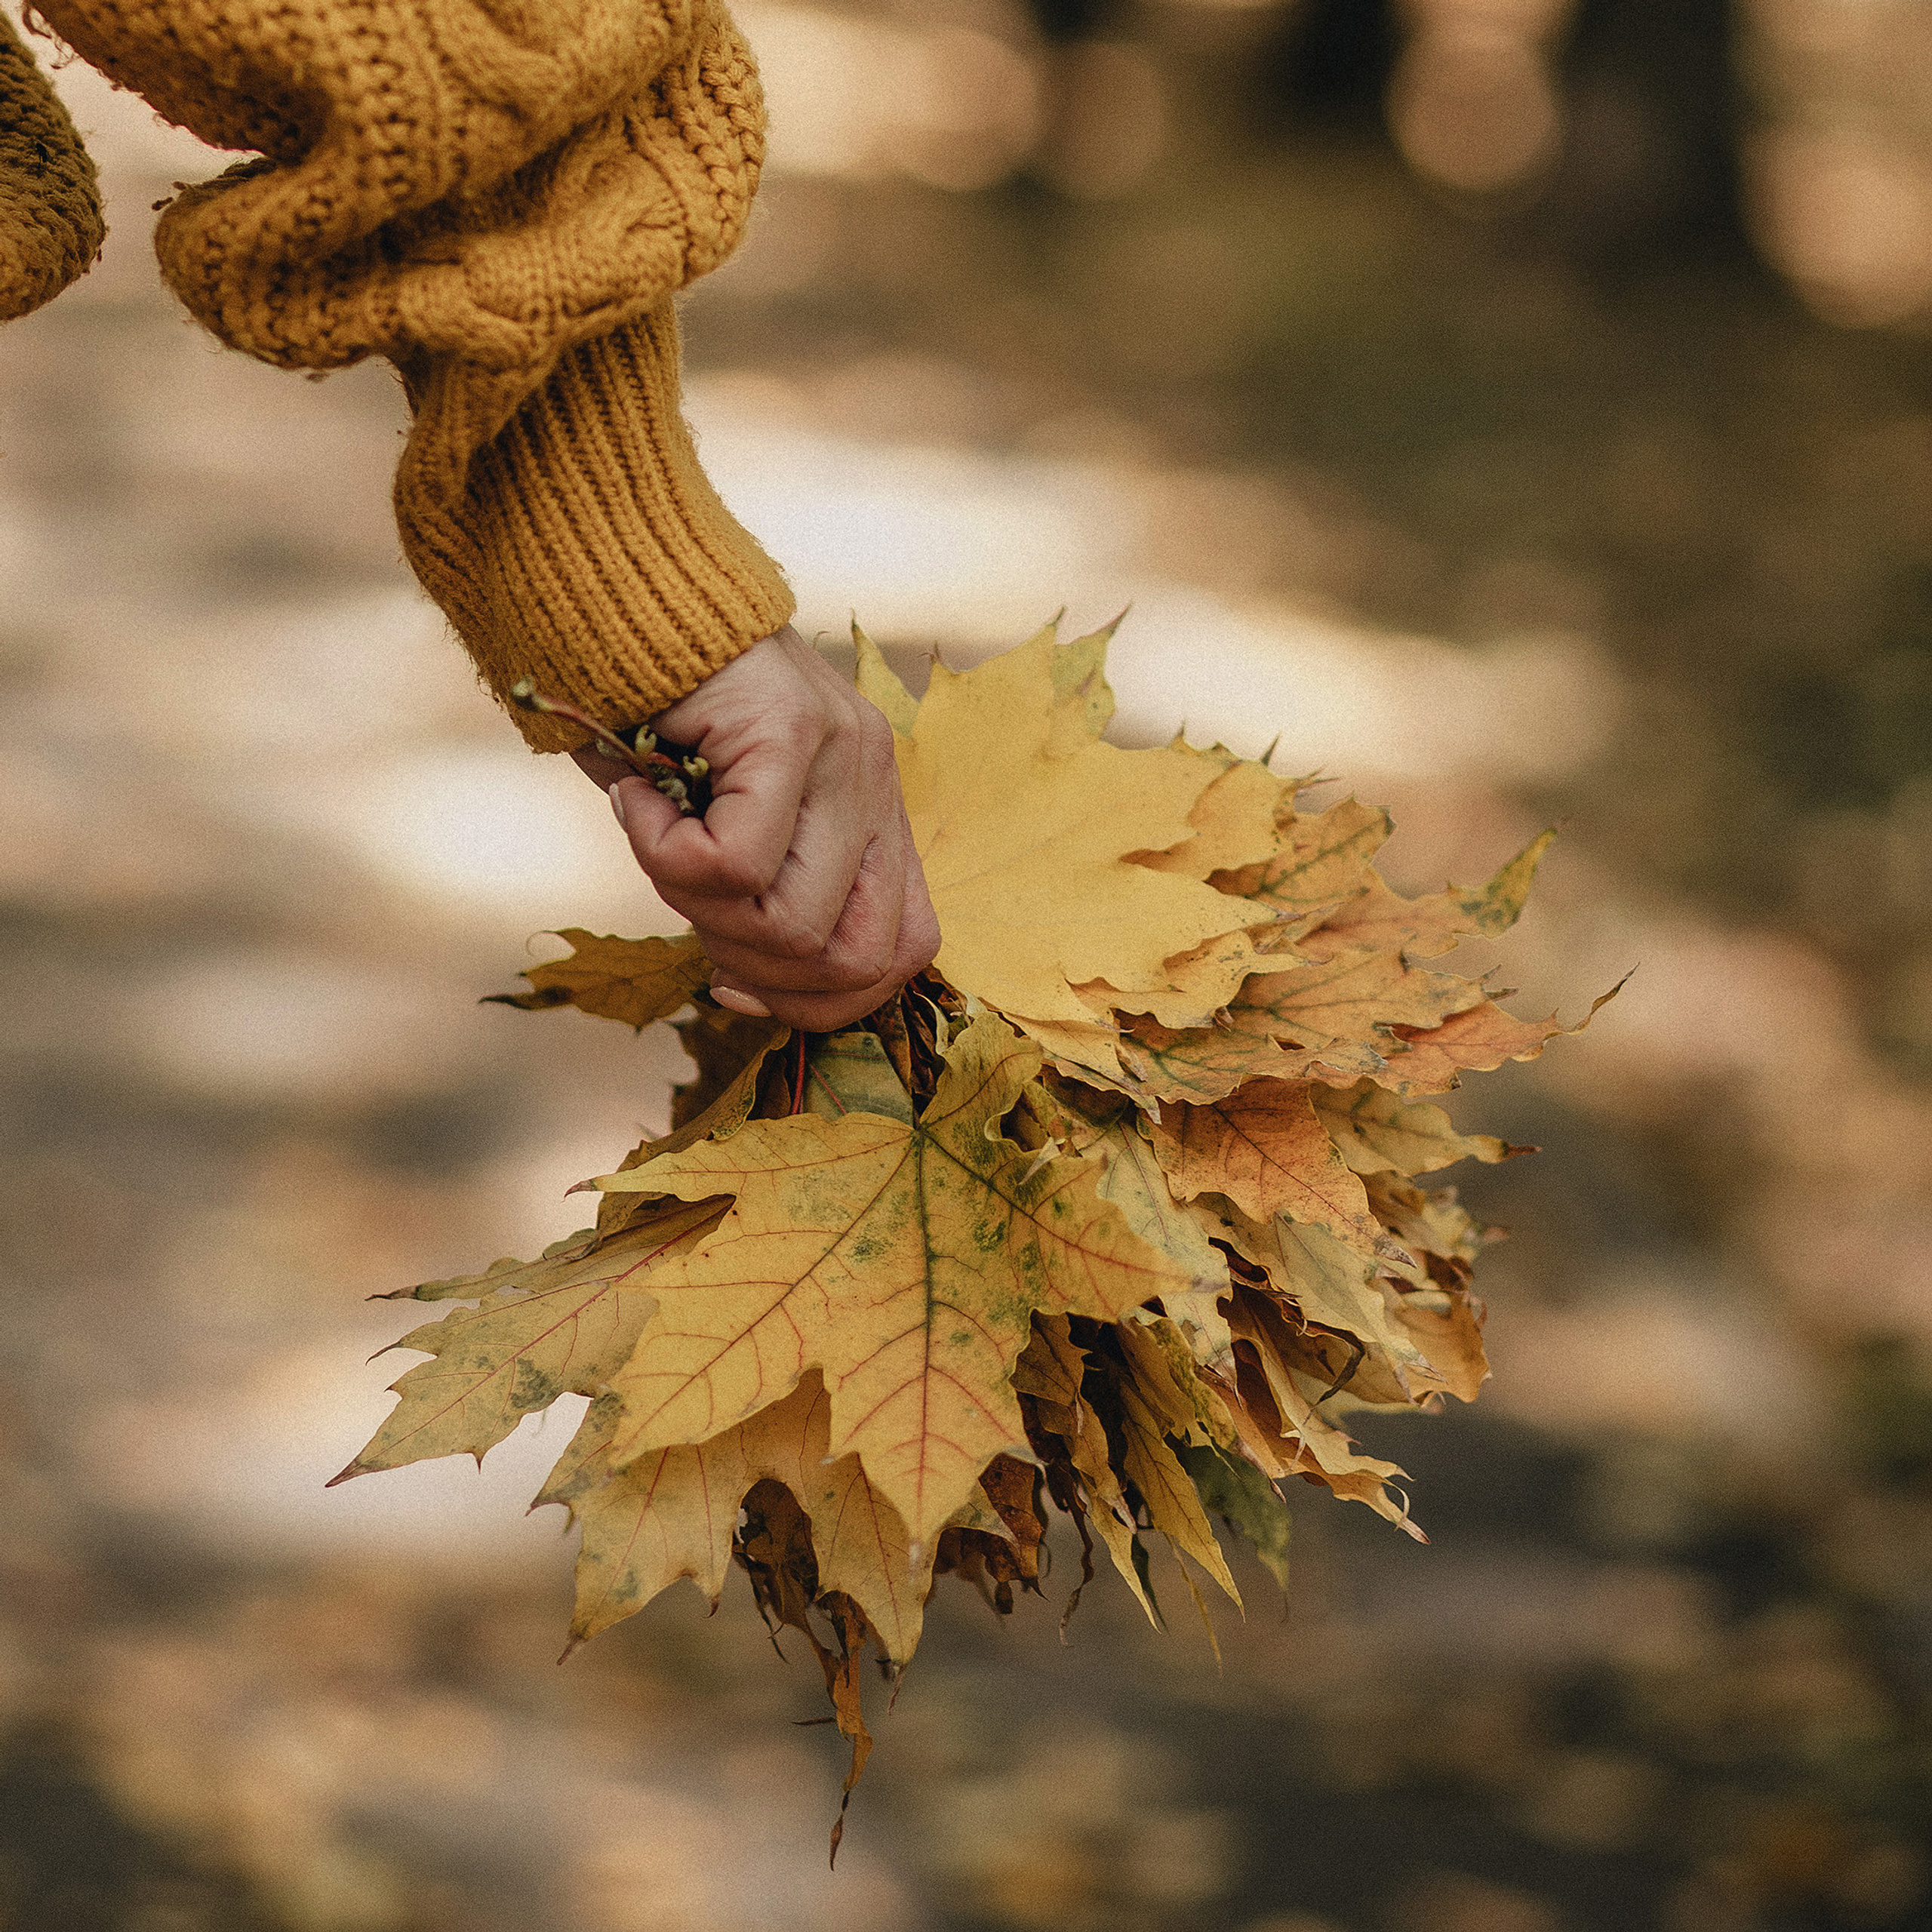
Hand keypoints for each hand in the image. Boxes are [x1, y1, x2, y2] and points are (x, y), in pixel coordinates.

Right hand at [572, 627, 940, 1029]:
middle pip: (856, 958)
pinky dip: (663, 854)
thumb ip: (754, 894)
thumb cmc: (657, 720)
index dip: (822, 1000)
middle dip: (757, 973)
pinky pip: (733, 862)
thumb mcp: (721, 824)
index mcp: (874, 815)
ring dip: (700, 910)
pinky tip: (637, 796)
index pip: (903, 950)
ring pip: (791, 922)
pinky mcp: (790, 731)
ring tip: (657, 838)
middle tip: (689, 908)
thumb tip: (744, 989)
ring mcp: (845, 754)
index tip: (737, 987)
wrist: (619, 594)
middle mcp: (877, 784)